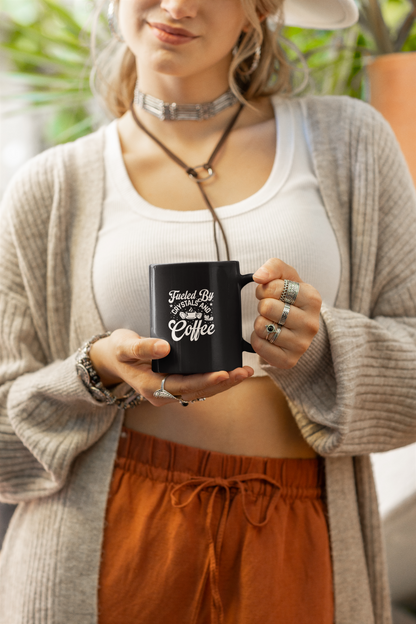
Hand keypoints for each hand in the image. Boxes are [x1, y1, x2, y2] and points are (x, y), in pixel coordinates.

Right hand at [89, 328, 253, 405]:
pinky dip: (216, 378)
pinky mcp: (175, 383)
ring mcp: (170, 390)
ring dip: (224, 383)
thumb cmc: (117, 350)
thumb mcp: (123, 346)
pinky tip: (231, 369)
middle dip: (224, 383)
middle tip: (245, 371)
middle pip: (198, 391)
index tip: (224, 372)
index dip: (205, 381)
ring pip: (202, 390)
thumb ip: (141, 347)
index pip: (184, 387)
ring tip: (246, 371)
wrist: (112, 358)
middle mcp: (163, 394)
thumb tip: (165, 348)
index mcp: (151, 388)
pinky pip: (198, 383)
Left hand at [251, 258, 321, 368]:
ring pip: (262, 327)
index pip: (274, 287)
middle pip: (266, 307)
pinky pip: (259, 346)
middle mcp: (311, 323)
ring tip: (271, 322)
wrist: (301, 328)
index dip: (265, 288)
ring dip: (260, 322)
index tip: (271, 293)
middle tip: (270, 309)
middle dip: (262, 306)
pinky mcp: (289, 360)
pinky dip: (257, 339)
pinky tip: (268, 336)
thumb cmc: (292, 299)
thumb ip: (274, 267)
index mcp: (313, 299)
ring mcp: (302, 344)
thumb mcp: (288, 278)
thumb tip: (259, 276)